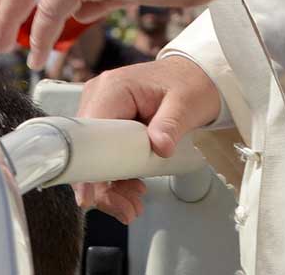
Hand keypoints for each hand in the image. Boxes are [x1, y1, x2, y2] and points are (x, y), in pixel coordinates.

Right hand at [73, 56, 221, 223]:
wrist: (196, 76)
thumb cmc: (190, 83)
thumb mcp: (186, 103)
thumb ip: (171, 124)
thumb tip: (159, 147)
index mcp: (113, 89)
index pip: (89, 134)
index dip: (87, 168)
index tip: (91, 196)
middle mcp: (100, 98)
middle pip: (89, 152)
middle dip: (104, 185)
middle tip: (127, 208)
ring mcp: (104, 111)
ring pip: (95, 159)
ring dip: (112, 186)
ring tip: (133, 205)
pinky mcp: (110, 125)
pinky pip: (106, 156)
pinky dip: (117, 177)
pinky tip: (132, 190)